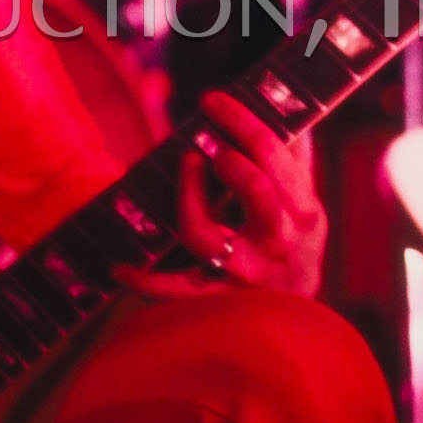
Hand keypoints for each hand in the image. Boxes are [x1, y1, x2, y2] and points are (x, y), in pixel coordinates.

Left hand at [125, 91, 327, 299]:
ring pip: (205, 236)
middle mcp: (277, 240)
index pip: (274, 154)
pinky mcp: (216, 299)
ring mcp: (244, 272)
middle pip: (256, 191)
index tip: (211, 99)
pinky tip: (117, 266)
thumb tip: (283, 105)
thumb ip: (293, 156)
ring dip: (188, 197)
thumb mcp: (305, 202)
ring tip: (185, 164)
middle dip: (230, 160)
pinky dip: (144, 280)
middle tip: (205, 144)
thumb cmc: (294, 247)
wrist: (294, 323)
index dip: (241, 121)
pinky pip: (175, 291)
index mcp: (301, 209)